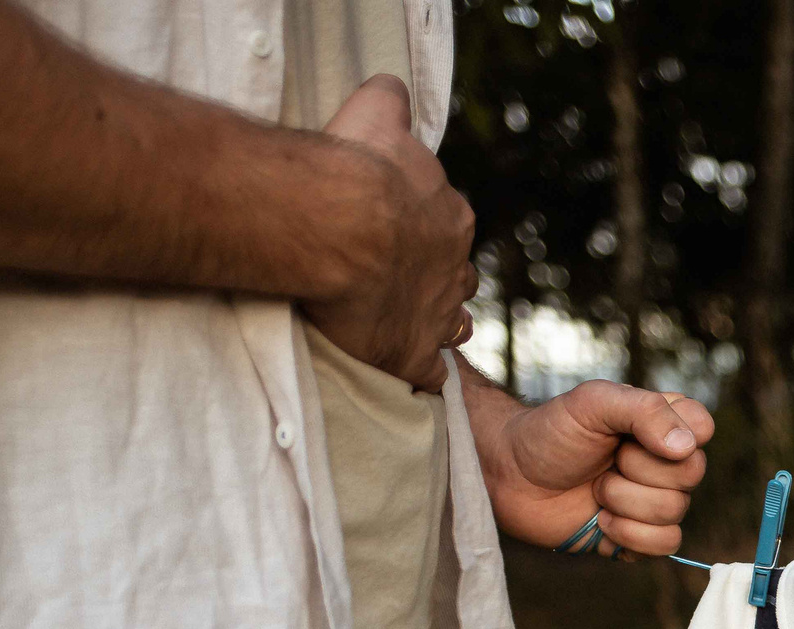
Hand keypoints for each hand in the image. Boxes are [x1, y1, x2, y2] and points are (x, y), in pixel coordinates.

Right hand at [305, 76, 476, 388]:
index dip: (421, 229)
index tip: (394, 231)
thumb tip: (393, 88)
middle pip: (455, 275)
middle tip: (396, 278)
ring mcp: (437, 315)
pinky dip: (421, 373)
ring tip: (403, 323)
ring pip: (452, 324)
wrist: (338, 219)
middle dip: (434, 278)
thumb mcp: (376, 112)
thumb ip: (390, 100)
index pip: (447, 224)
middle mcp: (455, 267)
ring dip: (432, 323)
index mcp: (451, 216)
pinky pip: (430, 374)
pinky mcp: (413, 354)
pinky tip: (406, 372)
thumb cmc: (354, 163)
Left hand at [479, 378, 715, 556]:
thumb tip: (686, 446)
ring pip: (675, 512)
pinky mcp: (640, 537)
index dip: (674, 435)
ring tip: (595, 491)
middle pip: (690, 475)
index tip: (631, 434)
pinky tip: (602, 522)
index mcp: (661, 423)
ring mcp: (654, 501)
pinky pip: (665, 544)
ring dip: (624, 502)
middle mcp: (665, 462)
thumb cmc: (549, 432)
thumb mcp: (593, 402)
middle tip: (604, 462)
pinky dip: (630, 535)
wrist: (510, 477)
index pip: (702, 428)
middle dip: (637, 471)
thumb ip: (644, 411)